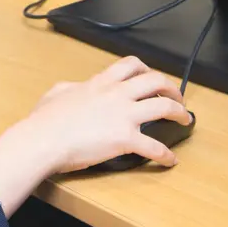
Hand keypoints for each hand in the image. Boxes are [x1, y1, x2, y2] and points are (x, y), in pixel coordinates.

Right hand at [0, 57, 190, 214]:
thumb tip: (73, 89)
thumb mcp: (56, 93)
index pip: (130, 65)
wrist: (43, 139)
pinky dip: (165, 155)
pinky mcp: (125, 138)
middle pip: (155, 80)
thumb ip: (70, 88)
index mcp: (99, 84)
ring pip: (164, 107)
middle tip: (177, 98)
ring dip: (179, 113)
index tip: (152, 78)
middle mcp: (115, 95)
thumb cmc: (45, 120)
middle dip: (172, 88)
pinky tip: (169, 160)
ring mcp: (123, 116)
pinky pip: (154, 147)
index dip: (147, 70)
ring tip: (184, 120)